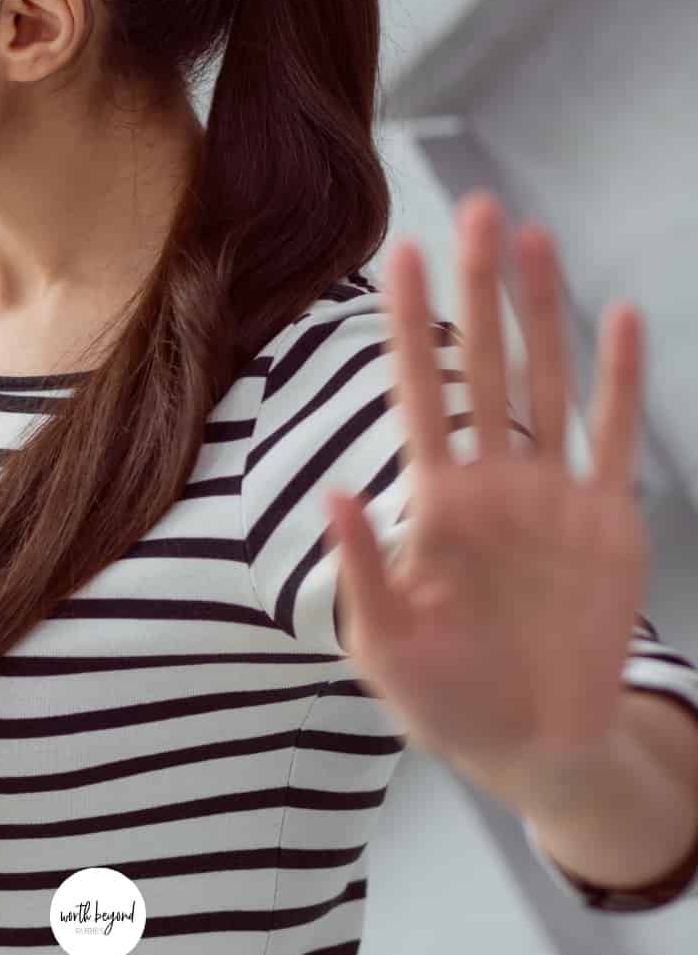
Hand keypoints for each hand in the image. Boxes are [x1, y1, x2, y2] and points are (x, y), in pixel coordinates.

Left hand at [324, 189, 650, 813]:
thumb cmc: (445, 697)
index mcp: (434, 502)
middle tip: (478, 212)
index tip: (399, 257)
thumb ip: (362, 568)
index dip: (409, 325)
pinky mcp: (607, 521)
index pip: (416, 392)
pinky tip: (621, 317)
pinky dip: (620, 379)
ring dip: (544, 312)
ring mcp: (552, 495)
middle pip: (485, 364)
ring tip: (535, 241)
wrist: (532, 742)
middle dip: (480, 290)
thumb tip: (333, 492)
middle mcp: (491, 480)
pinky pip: (614, 437)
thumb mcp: (385, 643)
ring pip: (548, 382)